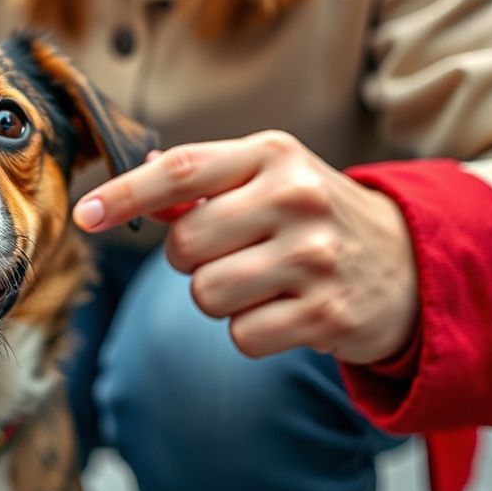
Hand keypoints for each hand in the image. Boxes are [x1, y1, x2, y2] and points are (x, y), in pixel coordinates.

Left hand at [73, 130, 418, 363]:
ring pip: (205, 293)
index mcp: (272, 155)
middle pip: (183, 245)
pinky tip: (284, 310)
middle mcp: (295, 198)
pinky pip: (241, 335)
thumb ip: (202, 182)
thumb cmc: (313, 214)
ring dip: (218, 297)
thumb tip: (133, 184)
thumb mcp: (268, 176)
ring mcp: (314, 256)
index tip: (83, 216)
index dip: (124, 194)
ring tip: (261, 281)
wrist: (408, 260)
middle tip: (231, 252)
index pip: (181, 171)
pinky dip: (250, 331)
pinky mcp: (327, 313)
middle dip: (189, 259)